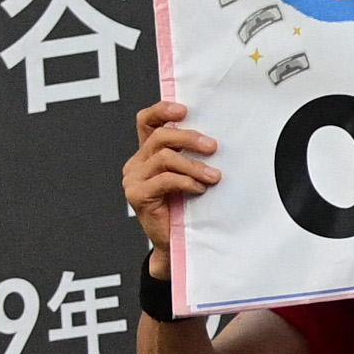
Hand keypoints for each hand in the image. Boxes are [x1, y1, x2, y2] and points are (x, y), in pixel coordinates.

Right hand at [124, 103, 218, 271]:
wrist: (176, 242)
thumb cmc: (188, 207)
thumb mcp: (192, 175)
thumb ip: (195, 156)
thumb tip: (220, 138)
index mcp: (148, 154)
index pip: (147, 122)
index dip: (162, 111)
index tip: (185, 110)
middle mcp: (136, 164)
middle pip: (160, 137)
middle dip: (190, 138)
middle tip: (214, 147)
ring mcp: (133, 179)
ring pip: (164, 158)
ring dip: (194, 165)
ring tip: (214, 176)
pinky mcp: (136, 195)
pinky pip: (164, 180)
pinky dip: (186, 181)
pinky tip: (200, 189)